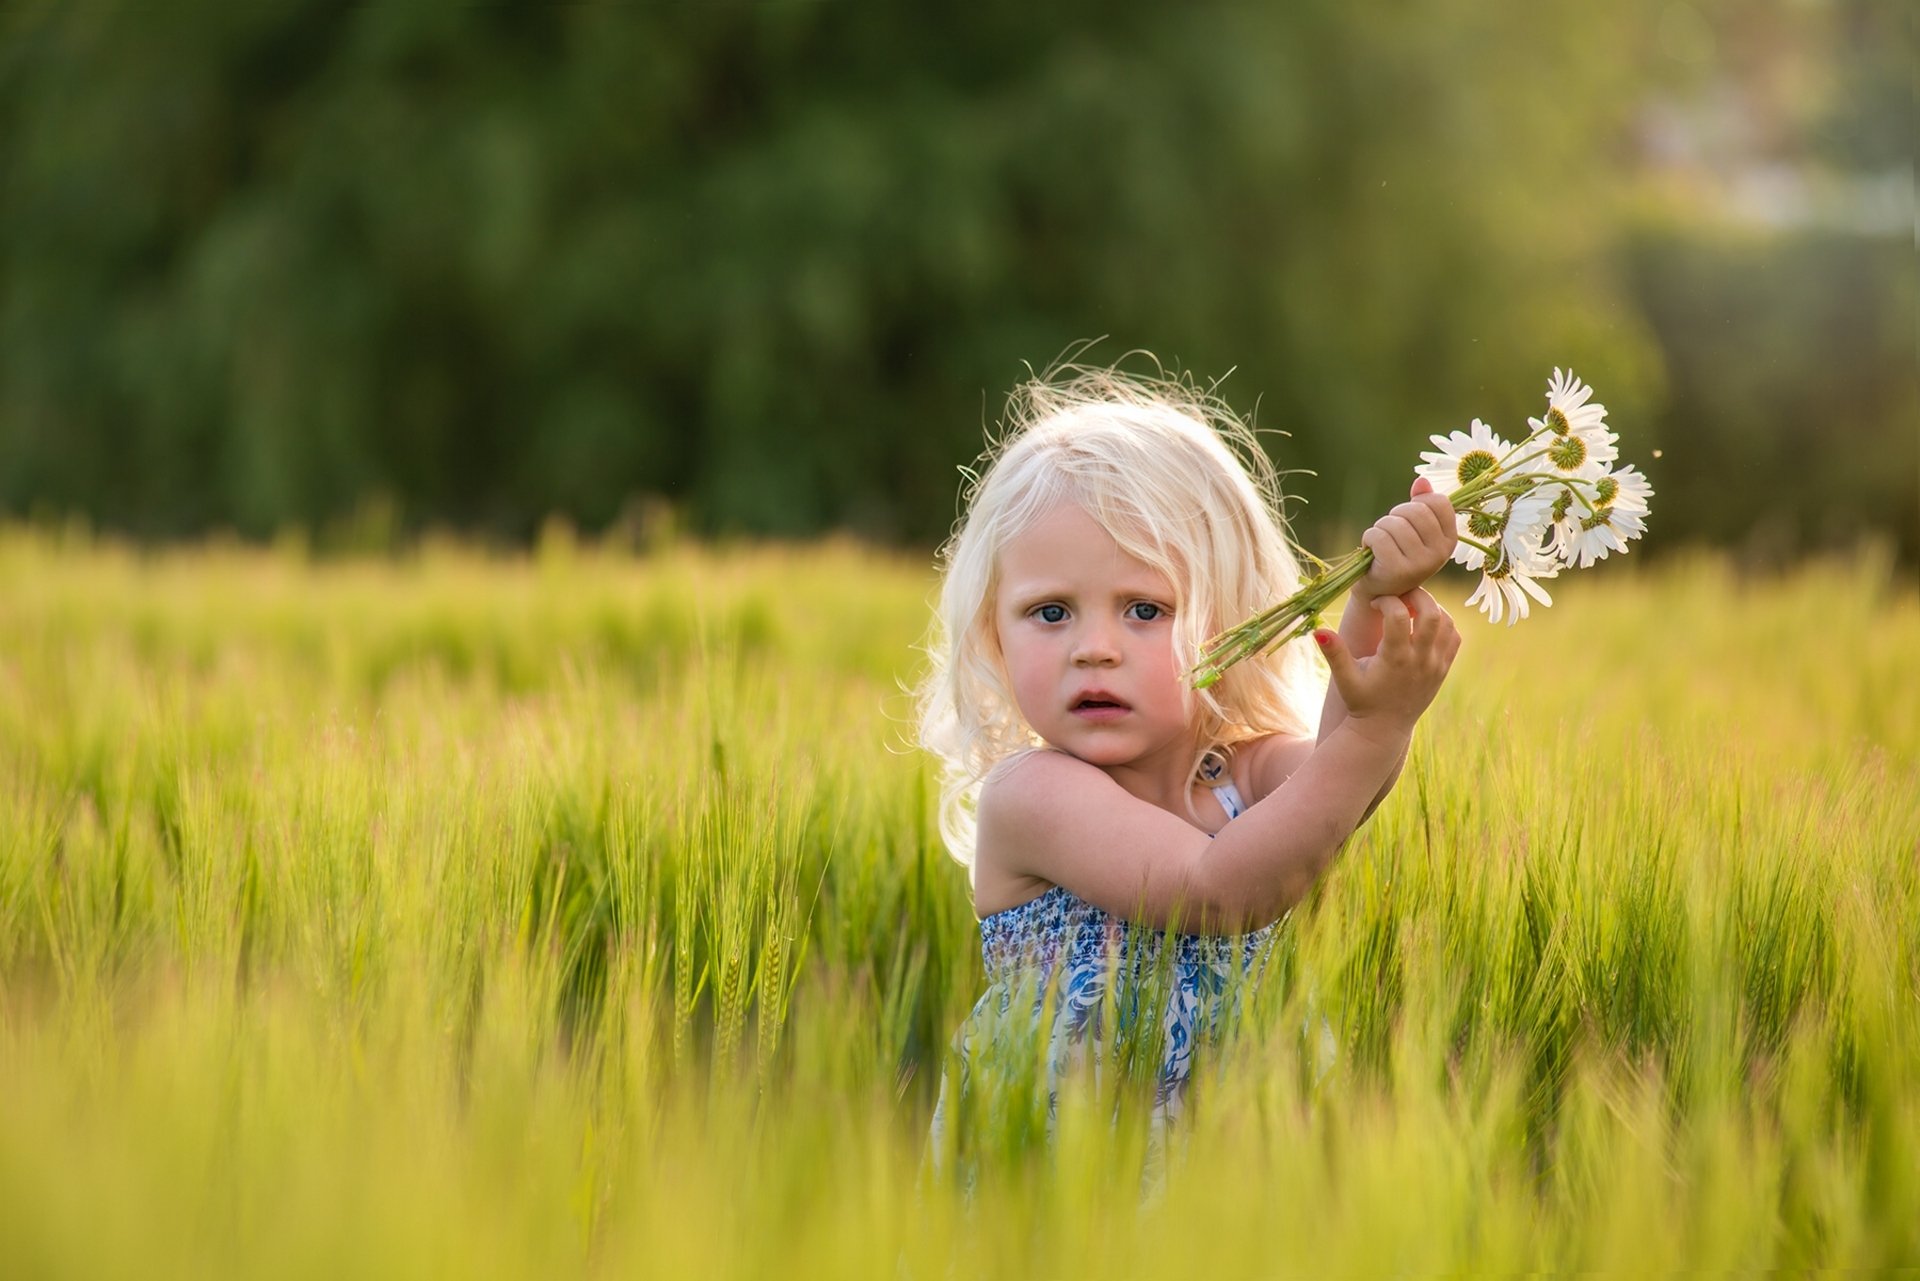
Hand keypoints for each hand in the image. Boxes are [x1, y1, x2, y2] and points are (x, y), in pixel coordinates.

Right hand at [1315, 589, 1459, 740]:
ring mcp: (1435, 664)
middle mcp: (1420, 660)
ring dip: (1431, 607)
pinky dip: (1444, 623)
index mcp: (1395, 658)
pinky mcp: (1443, 669)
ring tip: (1411, 608)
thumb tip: (1318, 630)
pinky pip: (1454, 637)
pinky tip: (1424, 624)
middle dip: (1416, 594)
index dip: (1387, 600)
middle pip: (1432, 612)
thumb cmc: (1361, 701)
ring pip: (1446, 622)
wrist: (1384, 729)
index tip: (1375, 604)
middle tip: (1400, 594)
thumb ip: (1334, 653)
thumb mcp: (1345, 678)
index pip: (1399, 615)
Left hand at [1355, 477, 1455, 599]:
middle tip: (1389, 532)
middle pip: (1414, 510)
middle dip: (1395, 515)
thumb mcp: (1415, 529)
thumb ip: (1421, 503)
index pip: (1438, 501)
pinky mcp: (1398, 570)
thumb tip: (1421, 480)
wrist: (1380, 590)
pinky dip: (1368, 539)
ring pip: (1394, 523)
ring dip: (1379, 528)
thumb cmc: (1399, 554)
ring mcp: (1421, 563)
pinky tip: (1370, 551)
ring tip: (1380, 544)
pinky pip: (1378, 537)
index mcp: (1450, 541)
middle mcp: (1440, 553)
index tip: (1408, 519)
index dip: (1417, 503)